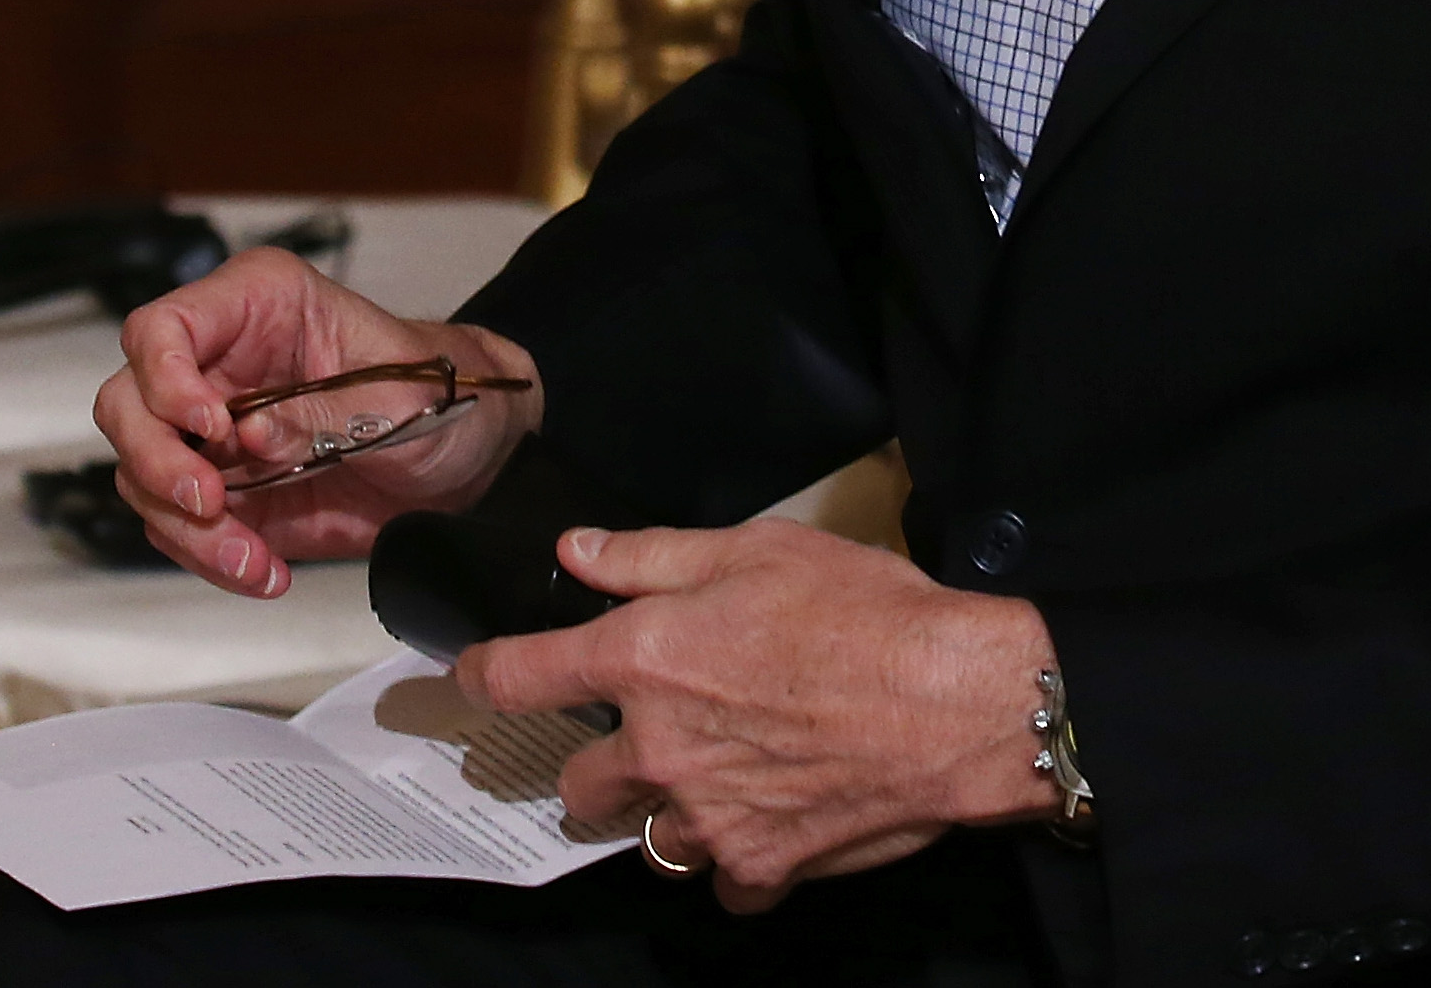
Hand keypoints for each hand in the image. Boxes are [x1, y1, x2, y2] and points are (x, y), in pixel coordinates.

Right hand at [91, 245, 543, 594]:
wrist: (471, 460)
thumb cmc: (446, 394)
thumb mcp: (403, 394)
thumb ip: (322, 410)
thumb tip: (247, 434)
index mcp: (260, 304)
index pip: (166, 326)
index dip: (166, 378)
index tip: (211, 427)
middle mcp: (219, 363)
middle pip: (128, 402)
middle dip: (156, 461)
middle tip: (211, 501)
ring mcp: (212, 431)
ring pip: (141, 475)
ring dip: (186, 527)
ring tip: (253, 557)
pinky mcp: (222, 490)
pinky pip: (178, 527)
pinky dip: (210, 557)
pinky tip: (263, 571)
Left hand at [459, 519, 1059, 911]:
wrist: (955, 699)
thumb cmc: (865, 611)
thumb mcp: (758, 548)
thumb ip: (653, 555)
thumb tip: (577, 549)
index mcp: (645, 659)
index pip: (519, 677)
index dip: (482, 675)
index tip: (475, 678)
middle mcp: (657, 748)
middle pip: (578, 783)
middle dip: (601, 764)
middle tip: (651, 739)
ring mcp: (705, 816)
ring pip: (647, 838)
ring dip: (671, 813)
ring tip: (723, 781)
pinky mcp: (759, 864)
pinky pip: (722, 881)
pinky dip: (740, 859)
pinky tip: (774, 819)